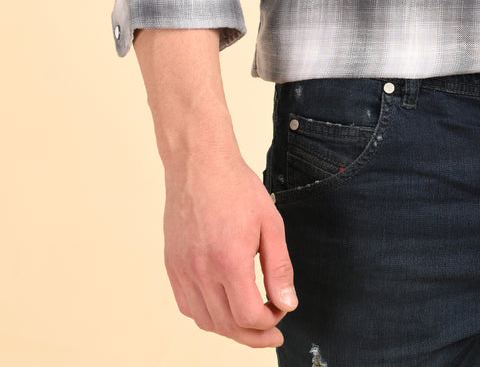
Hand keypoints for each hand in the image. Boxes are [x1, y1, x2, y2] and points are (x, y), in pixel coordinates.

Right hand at [163, 150, 296, 347]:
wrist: (199, 163)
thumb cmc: (237, 188)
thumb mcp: (270, 223)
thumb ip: (279, 268)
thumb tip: (287, 304)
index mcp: (229, 260)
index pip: (248, 316)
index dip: (269, 322)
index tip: (281, 311)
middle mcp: (201, 271)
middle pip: (227, 326)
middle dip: (253, 335)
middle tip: (270, 331)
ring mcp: (182, 270)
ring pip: (205, 321)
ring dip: (229, 329)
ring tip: (249, 321)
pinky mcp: (172, 265)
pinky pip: (187, 306)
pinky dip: (207, 315)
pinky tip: (223, 304)